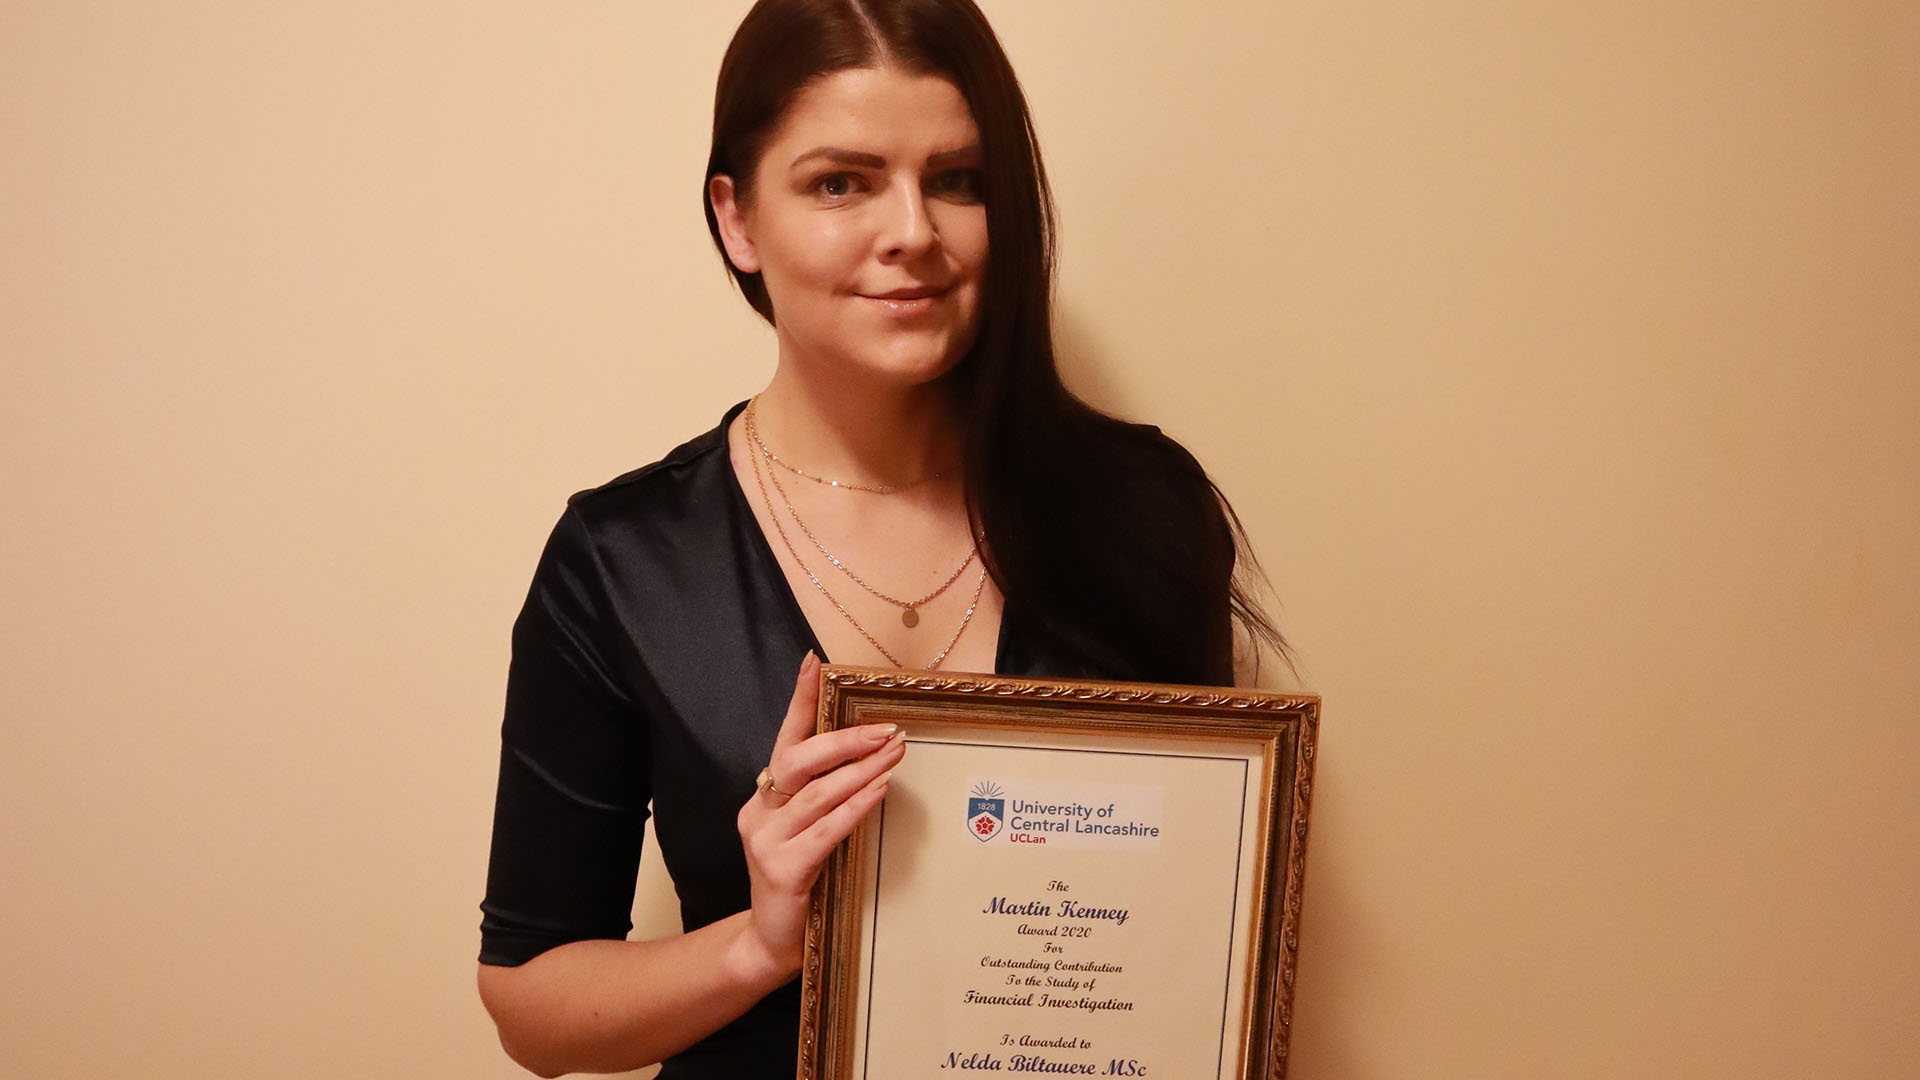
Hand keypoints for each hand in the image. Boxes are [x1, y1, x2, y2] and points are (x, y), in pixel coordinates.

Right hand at [735, 652, 904, 978]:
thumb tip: (871, 756)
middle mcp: (757, 813)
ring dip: (861, 769)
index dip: (798, 700)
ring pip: (816, 793)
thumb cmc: (801, 882)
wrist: (772, 943)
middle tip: (886, 729)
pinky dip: (856, 806)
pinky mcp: (783, 870)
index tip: (814, 662)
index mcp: (763, 798)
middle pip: (798, 761)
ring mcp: (766, 842)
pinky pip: (826, 830)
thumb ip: (823, 798)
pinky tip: (880, 790)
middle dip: (844, 739)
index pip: (784, 740)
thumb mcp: (806, 833)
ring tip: (895, 752)